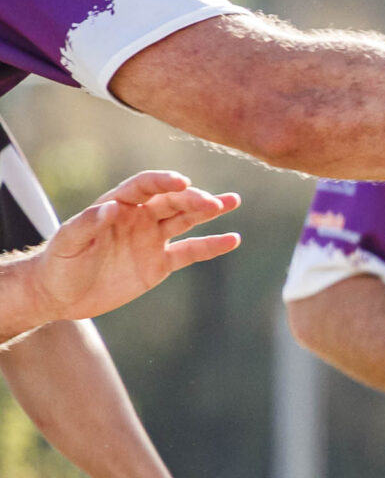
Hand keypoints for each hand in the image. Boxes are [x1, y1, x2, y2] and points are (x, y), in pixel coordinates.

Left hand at [20, 171, 239, 326]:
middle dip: (193, 199)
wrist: (62, 294)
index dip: (163, 182)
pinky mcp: (160, 263)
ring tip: (231, 201)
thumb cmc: (59, 263)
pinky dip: (212, 246)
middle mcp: (138, 218)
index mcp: (116, 206)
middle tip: (213, 203)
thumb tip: (112, 206)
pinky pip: (191, 251)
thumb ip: (88, 223)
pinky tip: (232, 239)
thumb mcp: (67, 242)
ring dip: (208, 210)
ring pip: (186, 220)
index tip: (182, 182)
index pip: (145, 187)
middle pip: (172, 202)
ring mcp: (152, 240)